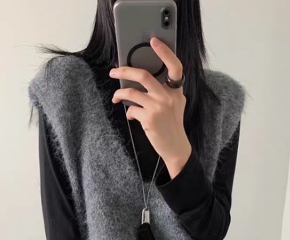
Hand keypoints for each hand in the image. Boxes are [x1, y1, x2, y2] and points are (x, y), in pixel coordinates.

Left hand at [110, 37, 191, 179]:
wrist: (175, 147)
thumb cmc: (172, 126)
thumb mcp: (175, 105)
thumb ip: (164, 93)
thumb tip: (140, 85)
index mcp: (175, 91)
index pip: (174, 67)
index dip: (165, 52)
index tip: (153, 42)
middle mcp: (168, 96)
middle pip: (143, 75)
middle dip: (124, 71)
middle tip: (114, 72)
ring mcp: (158, 107)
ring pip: (131, 92)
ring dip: (119, 93)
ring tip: (116, 97)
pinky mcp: (149, 119)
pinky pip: (131, 109)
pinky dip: (129, 111)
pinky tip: (132, 116)